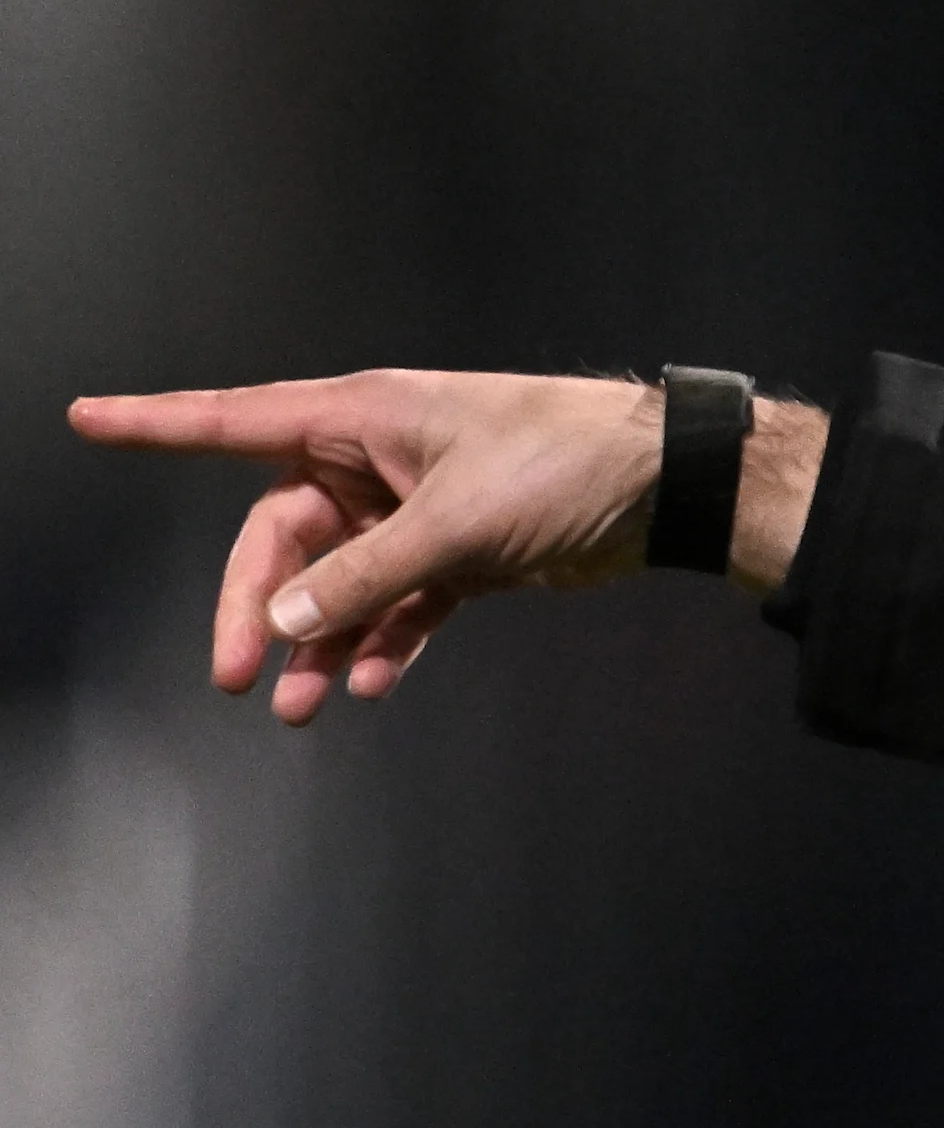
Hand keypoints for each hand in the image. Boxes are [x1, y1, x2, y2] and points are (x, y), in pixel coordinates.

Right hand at [69, 370, 824, 724]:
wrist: (670, 489)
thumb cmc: (566, 467)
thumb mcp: (458, 522)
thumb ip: (367, 574)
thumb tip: (289, 618)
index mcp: (365, 419)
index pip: (236, 422)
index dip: (159, 424)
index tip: (89, 419)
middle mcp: (380, 459)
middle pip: (285, 536)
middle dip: (262, 605)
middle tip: (242, 676)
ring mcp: (419, 508)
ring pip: (342, 581)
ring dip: (321, 640)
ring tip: (305, 709)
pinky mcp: (462, 552)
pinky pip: (400, 602)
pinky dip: (383, 640)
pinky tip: (369, 683)